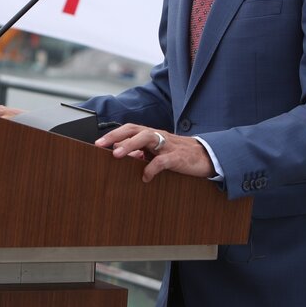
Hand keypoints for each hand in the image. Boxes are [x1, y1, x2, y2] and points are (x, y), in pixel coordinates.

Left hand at [95, 123, 215, 182]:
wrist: (207, 157)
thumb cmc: (180, 154)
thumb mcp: (159, 153)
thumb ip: (142, 153)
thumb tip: (124, 155)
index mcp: (153, 135)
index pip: (130, 129)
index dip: (114, 134)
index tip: (98, 143)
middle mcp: (159, 137)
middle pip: (135, 129)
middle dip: (116, 136)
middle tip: (100, 144)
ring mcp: (169, 146)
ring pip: (147, 138)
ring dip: (130, 146)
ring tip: (116, 155)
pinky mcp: (178, 157)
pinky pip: (162, 160)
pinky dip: (151, 168)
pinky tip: (145, 177)